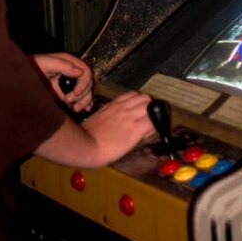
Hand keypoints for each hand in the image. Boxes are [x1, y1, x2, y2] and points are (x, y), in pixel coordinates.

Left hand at [32, 53, 92, 112]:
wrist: (21, 78)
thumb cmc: (31, 67)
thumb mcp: (45, 64)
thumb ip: (62, 65)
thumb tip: (79, 72)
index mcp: (68, 62)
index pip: (85, 72)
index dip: (84, 84)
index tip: (76, 93)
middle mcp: (71, 71)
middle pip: (88, 83)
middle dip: (82, 94)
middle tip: (69, 101)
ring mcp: (70, 82)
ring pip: (86, 92)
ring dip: (84, 101)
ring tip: (75, 108)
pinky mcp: (67, 91)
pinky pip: (81, 97)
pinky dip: (85, 103)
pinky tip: (84, 109)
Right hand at [34, 90, 154, 168]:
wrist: (86, 145)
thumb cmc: (87, 136)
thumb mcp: (98, 118)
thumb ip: (108, 115)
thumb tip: (115, 120)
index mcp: (113, 105)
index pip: (132, 94)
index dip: (138, 102)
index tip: (139, 109)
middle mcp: (123, 107)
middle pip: (144, 97)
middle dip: (148, 105)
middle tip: (147, 116)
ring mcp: (130, 117)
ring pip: (150, 106)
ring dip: (152, 114)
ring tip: (149, 124)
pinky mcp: (136, 128)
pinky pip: (153, 122)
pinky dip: (155, 126)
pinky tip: (150, 133)